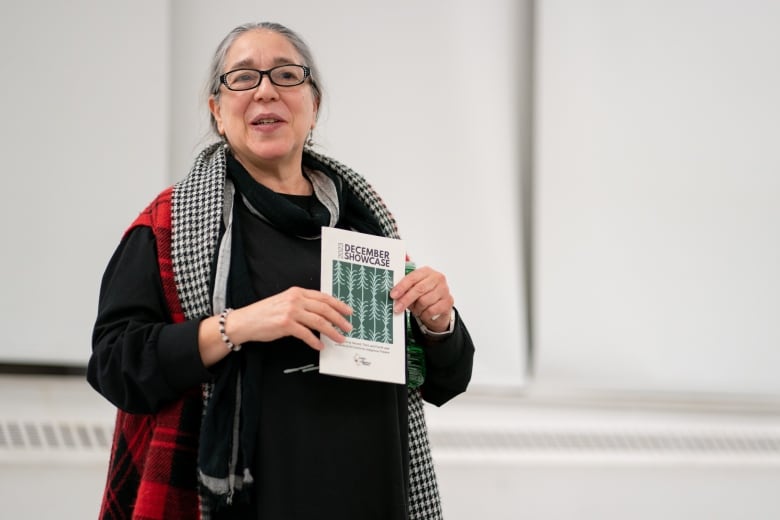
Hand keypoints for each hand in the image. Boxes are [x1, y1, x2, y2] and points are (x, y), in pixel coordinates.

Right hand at [229, 287, 352, 350]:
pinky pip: (306, 334)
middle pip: (324, 309)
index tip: (348, 311)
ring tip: (339, 338)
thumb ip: (302, 304)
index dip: (338, 305)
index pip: (323, 297)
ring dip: (332, 331)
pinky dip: (315, 341)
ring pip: (319, 321)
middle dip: (339, 319)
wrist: (245, 321)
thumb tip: (322, 314)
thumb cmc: (265, 313)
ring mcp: (291, 311)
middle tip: (348, 327)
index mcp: (297, 292)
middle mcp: (295, 299)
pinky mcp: (286, 324)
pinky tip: (320, 346)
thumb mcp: (285, 301)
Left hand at [389, 266, 453, 332]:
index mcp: (426, 271)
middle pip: (419, 289)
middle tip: (397, 308)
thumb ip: (403, 285)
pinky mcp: (448, 301)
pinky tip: (424, 313)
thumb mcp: (412, 289)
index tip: (393, 295)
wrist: (439, 308)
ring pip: (424, 301)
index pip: (412, 277)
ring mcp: (444, 289)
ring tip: (417, 309)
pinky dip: (425, 314)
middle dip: (406, 300)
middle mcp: (437, 278)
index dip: (401, 286)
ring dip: (417, 308)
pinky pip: (431, 310)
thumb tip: (391, 286)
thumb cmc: (423, 296)